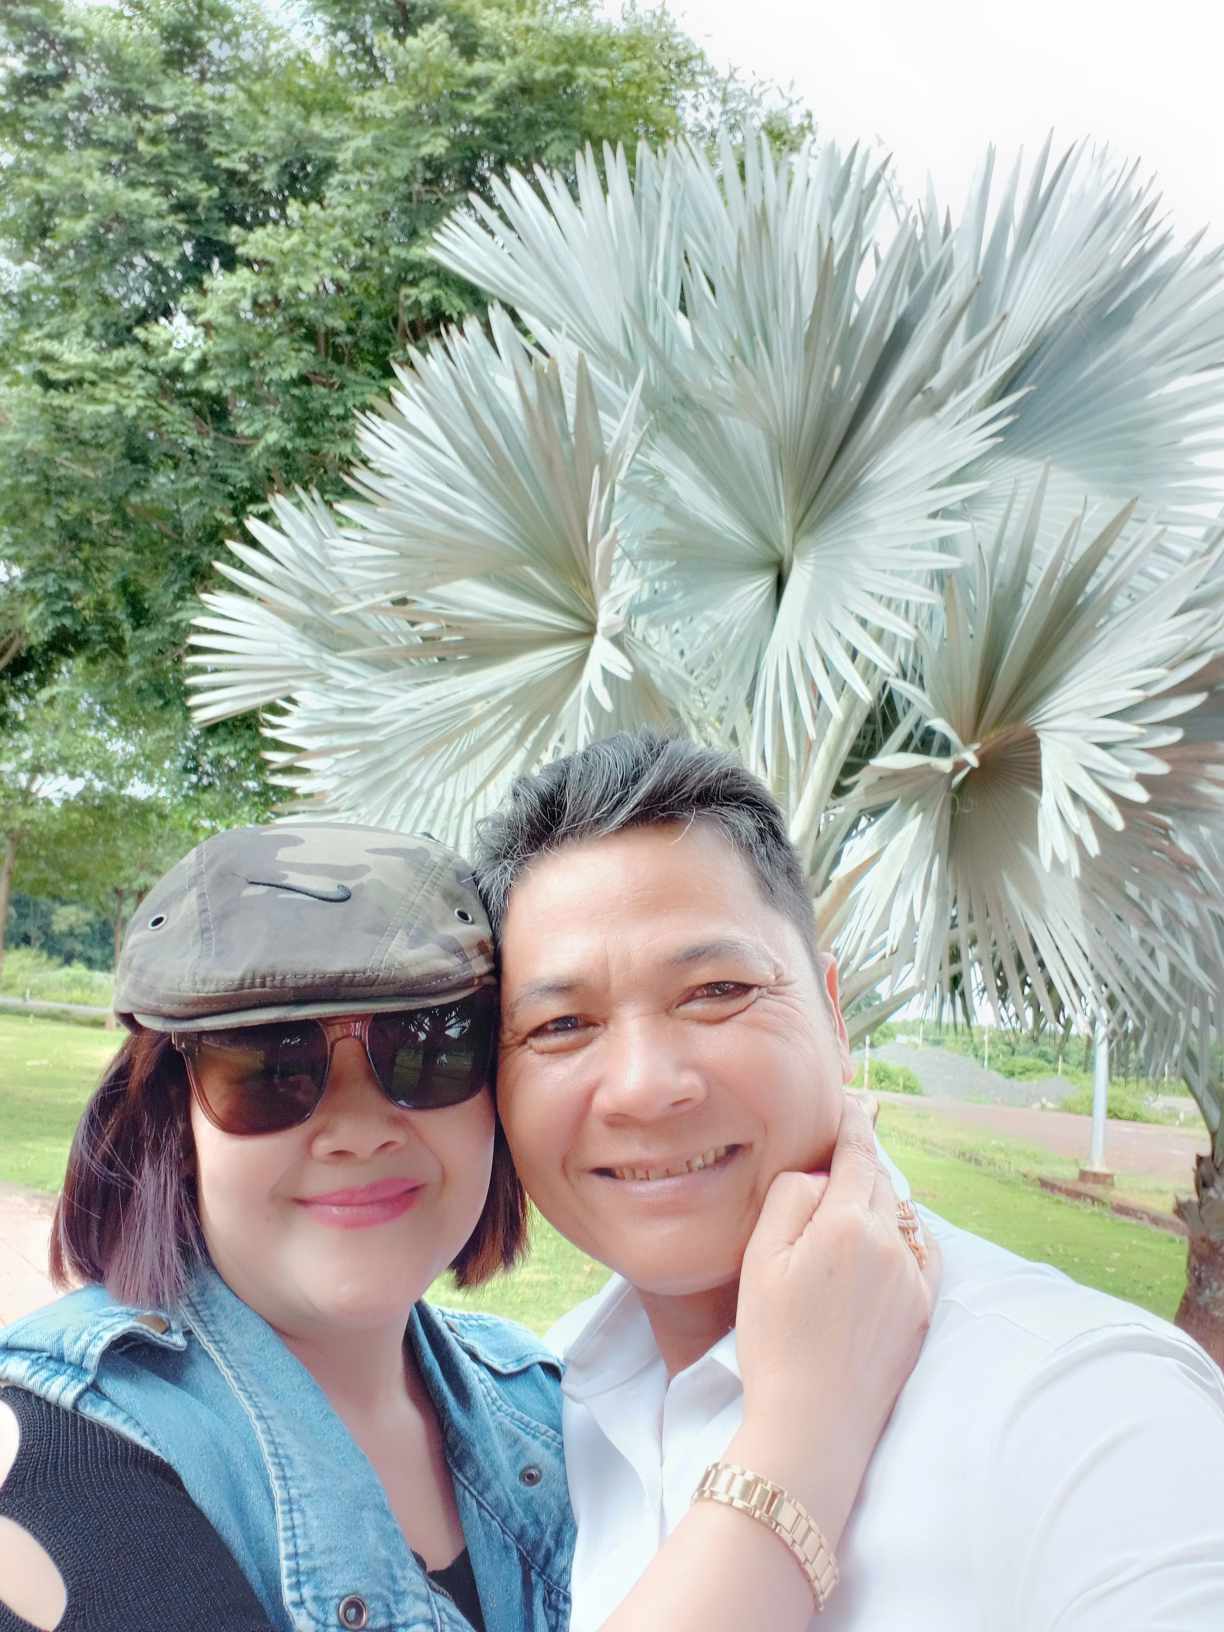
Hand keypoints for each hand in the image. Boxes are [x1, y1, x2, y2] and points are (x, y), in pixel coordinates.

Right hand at [727, 1094, 939, 1545]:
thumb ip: (792, 1197)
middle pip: (879, 1182)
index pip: (857, 1153)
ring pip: (900, 1216)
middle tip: (840, 1151)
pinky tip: (882, 1246)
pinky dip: (903, 1238)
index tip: (852, 1097)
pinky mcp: (923, 1310)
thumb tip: (822, 1174)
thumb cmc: (773, 1339)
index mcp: (848, 1223)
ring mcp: (913, 1278)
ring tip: (849, 1206)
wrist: (813, 1423)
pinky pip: (921, 1253)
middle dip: (861, 1163)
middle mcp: (892, 1243)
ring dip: (879, 1202)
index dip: (853, 1121)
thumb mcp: (761, 1258)